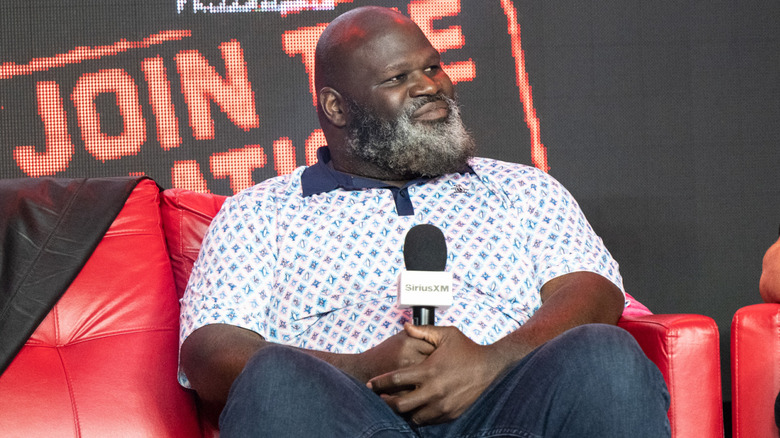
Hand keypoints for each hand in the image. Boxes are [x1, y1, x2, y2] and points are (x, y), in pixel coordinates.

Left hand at [367, 323, 505, 424]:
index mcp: (428, 371)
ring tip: (396, 404)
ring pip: (412, 416)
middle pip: (399, 404)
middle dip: (385, 402)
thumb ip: (424, 330)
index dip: (379, 383)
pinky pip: (427, 421)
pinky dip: (418, 416)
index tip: (370, 384)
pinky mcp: (450, 414)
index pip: (395, 380)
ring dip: (402, 412)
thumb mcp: (447, 334)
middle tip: (380, 398)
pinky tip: (415, 409)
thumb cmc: (467, 349)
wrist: (492, 368)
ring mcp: (442, 405)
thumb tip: (405, 327)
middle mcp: (433, 390)